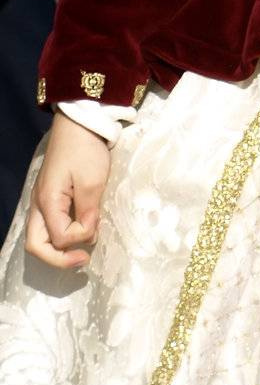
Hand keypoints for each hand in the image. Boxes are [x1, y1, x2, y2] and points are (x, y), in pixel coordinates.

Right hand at [25, 113, 110, 269]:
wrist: (80, 124)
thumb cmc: (86, 150)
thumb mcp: (93, 182)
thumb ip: (88, 213)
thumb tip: (87, 235)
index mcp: (47, 202)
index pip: (59, 237)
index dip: (79, 238)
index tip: (97, 225)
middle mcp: (39, 205)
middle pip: (37, 245)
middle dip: (58, 259)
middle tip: (83, 260)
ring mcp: (43, 201)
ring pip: (41, 237)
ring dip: (60, 248)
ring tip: (84, 247)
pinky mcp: (52, 197)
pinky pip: (50, 225)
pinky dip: (63, 235)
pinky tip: (82, 230)